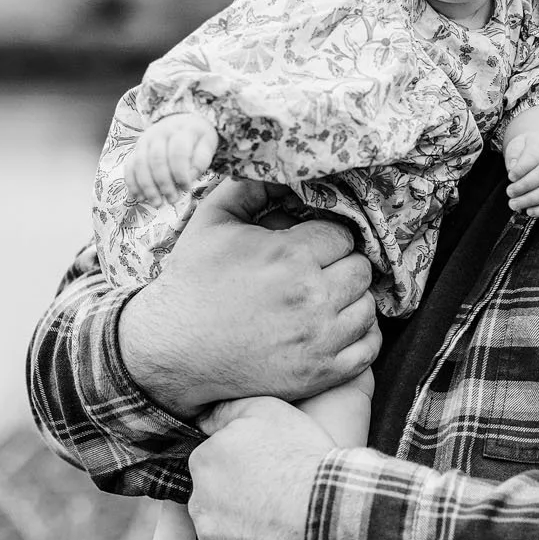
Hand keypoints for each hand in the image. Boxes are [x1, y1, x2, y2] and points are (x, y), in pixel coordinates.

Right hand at [120, 178, 380, 418]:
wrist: (170, 348)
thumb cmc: (192, 281)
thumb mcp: (213, 221)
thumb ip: (252, 186)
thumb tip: (283, 166)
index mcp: (290, 255)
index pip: (342, 236)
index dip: (324, 239)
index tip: (307, 249)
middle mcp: (312, 296)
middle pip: (360, 269)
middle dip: (339, 267)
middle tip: (316, 273)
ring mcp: (319, 339)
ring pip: (367, 306)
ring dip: (349, 300)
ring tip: (322, 300)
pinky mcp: (320, 373)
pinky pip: (368, 348)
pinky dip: (359, 336)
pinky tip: (335, 328)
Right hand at [130, 113, 218, 203]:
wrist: (182, 120)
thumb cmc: (197, 138)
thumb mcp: (207, 144)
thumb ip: (201, 160)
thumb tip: (189, 178)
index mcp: (182, 130)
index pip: (178, 152)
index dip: (181, 172)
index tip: (187, 188)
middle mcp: (160, 133)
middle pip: (157, 159)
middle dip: (164, 183)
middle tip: (172, 200)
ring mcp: (145, 140)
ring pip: (141, 164)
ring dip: (147, 186)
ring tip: (157, 203)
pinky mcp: (137, 149)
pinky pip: (130, 166)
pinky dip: (132, 183)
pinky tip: (139, 197)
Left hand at [187, 397, 329, 539]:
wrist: (328, 518)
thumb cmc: (302, 459)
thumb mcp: (269, 411)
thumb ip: (229, 410)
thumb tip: (205, 418)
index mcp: (204, 462)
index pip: (214, 462)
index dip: (243, 466)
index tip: (269, 470)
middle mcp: (198, 504)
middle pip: (215, 500)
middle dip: (239, 499)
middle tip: (277, 497)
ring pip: (224, 535)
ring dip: (246, 531)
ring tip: (284, 525)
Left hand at [504, 131, 538, 216]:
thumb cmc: (527, 151)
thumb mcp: (517, 145)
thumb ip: (513, 154)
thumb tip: (512, 167)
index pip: (535, 156)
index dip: (522, 168)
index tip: (510, 177)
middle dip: (524, 186)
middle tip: (510, 192)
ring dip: (531, 200)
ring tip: (514, 204)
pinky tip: (529, 211)